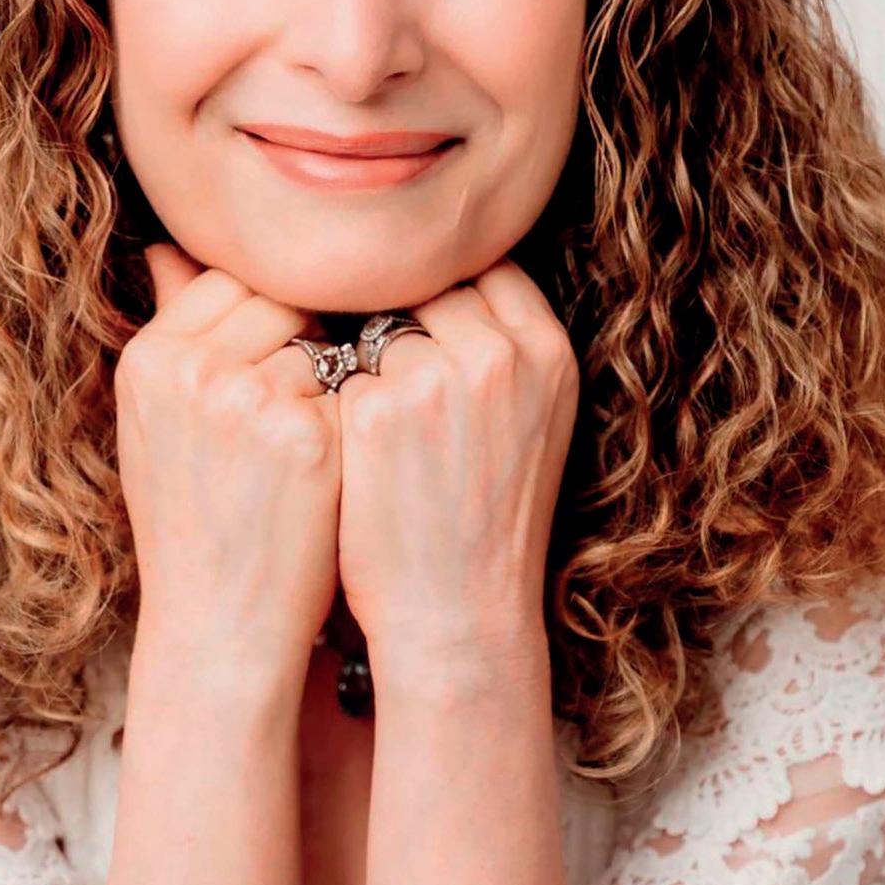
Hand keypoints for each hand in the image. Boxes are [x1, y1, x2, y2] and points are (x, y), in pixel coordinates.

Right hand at [112, 242, 340, 678]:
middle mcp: (190, 370)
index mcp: (149, 360)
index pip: (229, 280)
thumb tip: (168, 246)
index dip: (269, 315)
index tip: (285, 353)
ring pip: (324, 341)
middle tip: (309, 394)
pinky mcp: (306, 435)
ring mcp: (248, 399)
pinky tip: (337, 471)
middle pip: (280, 297)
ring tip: (309, 449)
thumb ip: (176, 333)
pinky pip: (354, 388)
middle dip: (306, 335)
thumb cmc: (197, 524)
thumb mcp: (160, 425)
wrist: (221, 626)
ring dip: (334, 379)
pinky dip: (356, 421)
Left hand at [332, 259, 578, 687]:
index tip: (429, 331)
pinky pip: (337, 373)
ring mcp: (438, 377)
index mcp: (548, 352)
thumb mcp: (531, 422)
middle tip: (399, 390)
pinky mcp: (375, 408)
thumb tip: (439, 278)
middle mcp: (501, 354)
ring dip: (365, 365)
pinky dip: (336, 409)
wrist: (460, 615)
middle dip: (404, 325)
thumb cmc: (487, 521)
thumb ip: (502, 347)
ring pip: (377, 327)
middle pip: (426, 287)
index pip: (484, 269)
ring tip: (385, 442)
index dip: (448, 295)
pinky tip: (356, 463)